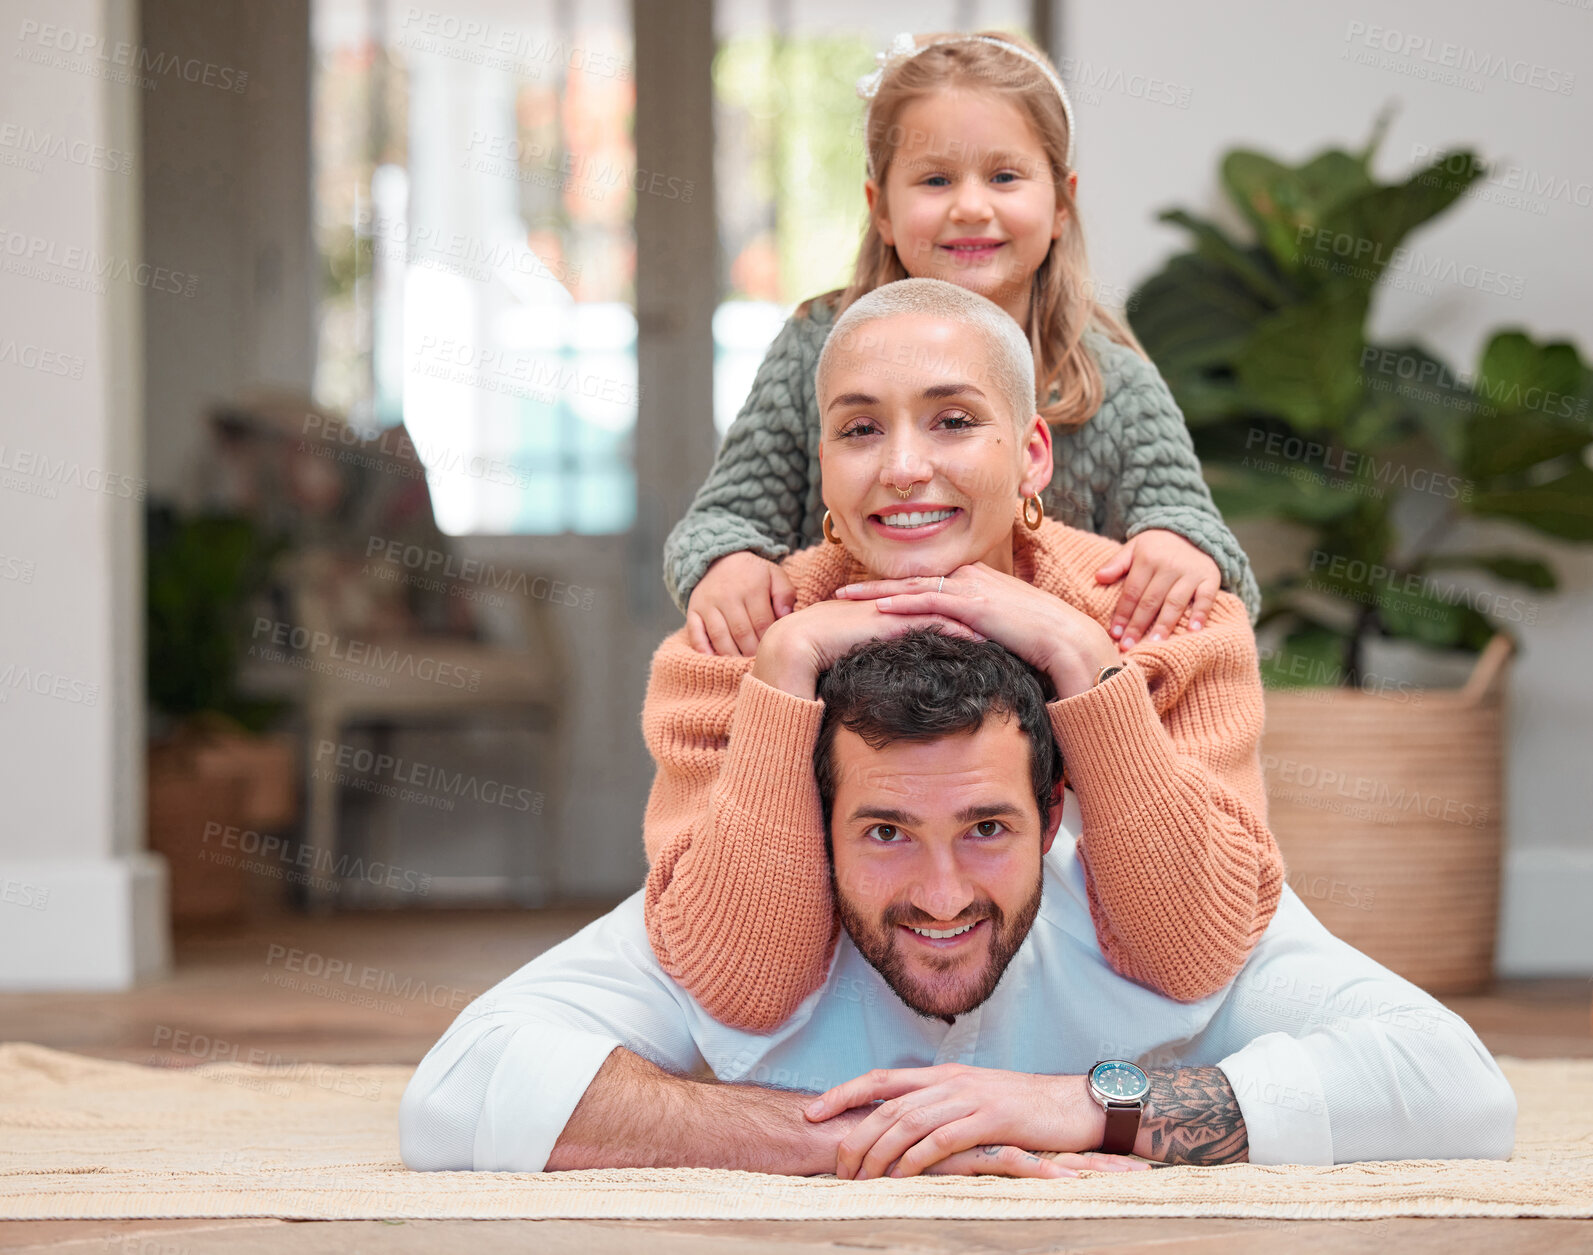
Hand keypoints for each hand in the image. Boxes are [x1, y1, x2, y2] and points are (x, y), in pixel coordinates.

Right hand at [686, 552, 797, 656]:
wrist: (719, 559)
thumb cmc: (753, 575)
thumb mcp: (774, 575)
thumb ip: (785, 593)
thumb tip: (785, 615)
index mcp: (751, 588)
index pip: (762, 622)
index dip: (768, 640)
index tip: (773, 650)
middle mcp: (728, 596)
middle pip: (741, 633)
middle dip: (752, 652)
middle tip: (759, 664)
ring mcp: (708, 604)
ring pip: (719, 636)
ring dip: (731, 654)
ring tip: (741, 665)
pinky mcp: (693, 610)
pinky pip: (695, 633)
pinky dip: (703, 648)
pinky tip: (713, 659)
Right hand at [750, 598, 983, 700]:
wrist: (797, 646)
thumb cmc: (824, 653)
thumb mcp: (863, 652)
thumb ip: (883, 653)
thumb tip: (898, 670)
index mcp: (894, 608)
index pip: (939, 605)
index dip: (968, 614)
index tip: (997, 625)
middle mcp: (897, 603)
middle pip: (949, 602)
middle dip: (981, 613)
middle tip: (1013, 625)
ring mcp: (893, 609)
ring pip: (944, 609)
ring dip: (974, 620)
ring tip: (1006, 632)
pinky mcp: (888, 620)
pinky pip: (927, 622)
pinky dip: (954, 630)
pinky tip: (977, 639)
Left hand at [803, 1064, 1148, 1179]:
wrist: (1074, 1106)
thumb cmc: (1023, 1110)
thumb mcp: (974, 1101)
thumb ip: (939, 1109)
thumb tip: (901, 1129)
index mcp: (943, 1075)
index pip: (881, 1079)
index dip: (844, 1092)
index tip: (811, 1111)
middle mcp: (951, 1081)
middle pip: (889, 1104)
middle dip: (855, 1133)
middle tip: (835, 1164)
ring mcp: (971, 1098)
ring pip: (910, 1120)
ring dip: (880, 1150)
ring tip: (861, 1176)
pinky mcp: (993, 1119)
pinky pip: (945, 1137)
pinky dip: (918, 1156)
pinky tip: (902, 1175)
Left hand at [834, 565, 1117, 699]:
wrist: (1069, 640)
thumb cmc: (1039, 643)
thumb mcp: (1001, 633)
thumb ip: (976, 633)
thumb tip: (958, 649)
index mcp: (975, 581)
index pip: (924, 582)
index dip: (892, 589)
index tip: (864, 597)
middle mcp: (970, 577)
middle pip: (910, 580)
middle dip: (872, 586)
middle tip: (839, 594)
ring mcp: (972, 588)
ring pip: (912, 587)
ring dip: (875, 592)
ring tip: (844, 598)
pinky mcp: (975, 603)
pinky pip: (930, 601)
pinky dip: (902, 604)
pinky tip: (877, 609)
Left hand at [1093, 530, 1220, 648]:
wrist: (1192, 532)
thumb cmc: (1157, 547)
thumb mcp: (1134, 548)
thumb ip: (1116, 563)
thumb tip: (1098, 578)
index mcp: (1147, 559)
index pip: (1132, 592)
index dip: (1123, 614)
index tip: (1115, 634)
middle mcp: (1169, 566)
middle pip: (1151, 601)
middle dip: (1138, 625)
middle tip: (1129, 646)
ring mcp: (1191, 573)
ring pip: (1175, 602)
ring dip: (1164, 625)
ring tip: (1155, 644)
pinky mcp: (1210, 578)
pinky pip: (1206, 598)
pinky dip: (1200, 614)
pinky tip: (1193, 631)